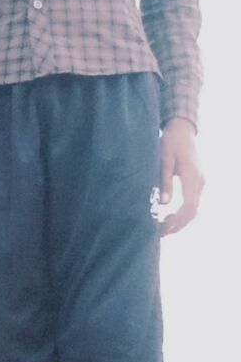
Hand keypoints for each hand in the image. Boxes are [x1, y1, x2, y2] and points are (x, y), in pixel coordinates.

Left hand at [160, 117, 204, 235]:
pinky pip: (193, 201)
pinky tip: (171, 216)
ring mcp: (200, 181)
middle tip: (161, 233)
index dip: (177, 220)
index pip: (189, 206)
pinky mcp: (197, 180)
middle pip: (193, 211)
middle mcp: (199, 181)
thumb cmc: (170, 141)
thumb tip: (164, 204)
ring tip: (164, 228)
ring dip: (181, 220)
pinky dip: (184, 212)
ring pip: (194, 208)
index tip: (164, 227)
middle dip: (178, 224)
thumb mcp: (164, 158)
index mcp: (192, 176)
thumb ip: (165, 180)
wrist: (182, 128)